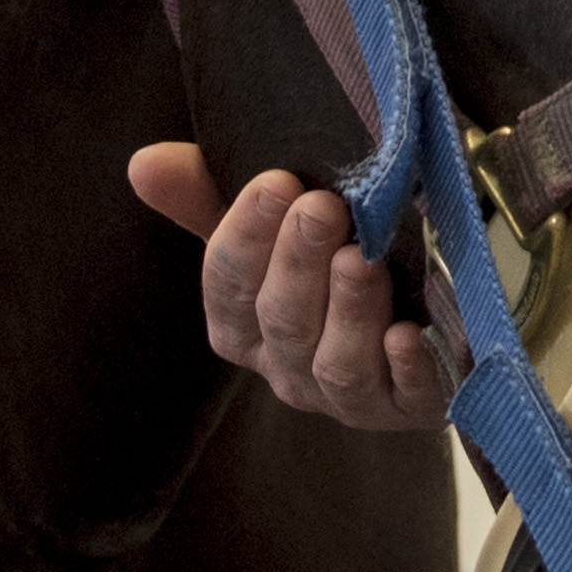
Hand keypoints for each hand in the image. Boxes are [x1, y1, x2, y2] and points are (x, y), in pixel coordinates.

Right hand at [123, 147, 450, 428]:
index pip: (227, 286)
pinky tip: (409, 334)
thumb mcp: (271, 225)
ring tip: (361, 259)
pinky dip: (406, 367)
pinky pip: (404, 393)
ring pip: (336, 363)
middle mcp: (289, 369)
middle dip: (298, 261)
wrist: (428, 320)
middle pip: (282, 320)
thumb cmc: (328, 264)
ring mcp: (349, 396)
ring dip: (348, 309)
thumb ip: (206, 195)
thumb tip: (143, 164)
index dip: (247, 236)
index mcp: (243, 327)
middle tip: (323, 206)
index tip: (275, 182)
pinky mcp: (412, 407)